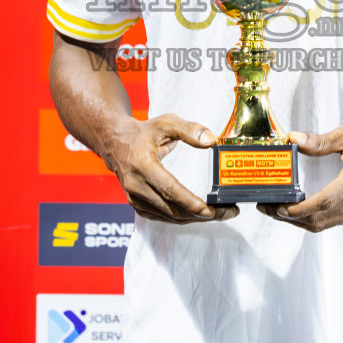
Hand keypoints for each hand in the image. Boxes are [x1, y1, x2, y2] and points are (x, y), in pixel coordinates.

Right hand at [105, 113, 238, 223]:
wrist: (115, 143)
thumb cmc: (142, 133)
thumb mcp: (165, 123)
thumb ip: (189, 130)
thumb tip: (211, 140)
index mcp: (142, 166)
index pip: (169, 190)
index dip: (190, 203)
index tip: (210, 210)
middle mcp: (136, 186)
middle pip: (173, 209)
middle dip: (202, 214)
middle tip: (227, 211)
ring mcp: (135, 199)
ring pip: (170, 216)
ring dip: (195, 218)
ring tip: (220, 213)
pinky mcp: (137, 205)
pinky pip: (163, 217)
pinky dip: (183, 217)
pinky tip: (199, 214)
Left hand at [259, 124, 342, 232]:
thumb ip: (320, 141)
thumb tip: (294, 139)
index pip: (320, 204)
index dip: (294, 210)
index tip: (274, 207)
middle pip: (316, 220)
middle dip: (287, 217)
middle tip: (266, 207)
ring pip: (322, 224)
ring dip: (298, 220)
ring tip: (278, 209)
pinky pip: (331, 222)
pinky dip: (312, 219)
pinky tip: (300, 209)